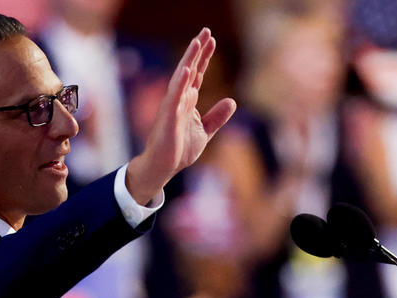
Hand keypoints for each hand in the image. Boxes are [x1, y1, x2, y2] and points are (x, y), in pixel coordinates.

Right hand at [126, 28, 236, 203]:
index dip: (204, 57)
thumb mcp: (205, 132)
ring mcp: (172, 107)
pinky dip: (180, 83)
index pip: (197, 74)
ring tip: (196, 42)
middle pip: (189, 69)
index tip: (211, 39)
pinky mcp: (169, 118)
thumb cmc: (180, 149)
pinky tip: (186, 69)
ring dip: (188, 60)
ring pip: (181, 78)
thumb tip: (232, 101)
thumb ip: (217, 116)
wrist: (164, 168)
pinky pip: (175, 97)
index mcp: (187, 101)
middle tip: (205, 31)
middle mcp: (179, 99)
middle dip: (197, 51)